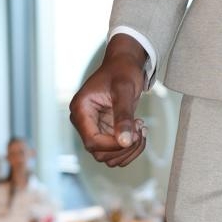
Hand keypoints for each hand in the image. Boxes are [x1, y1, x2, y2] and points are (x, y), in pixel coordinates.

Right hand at [72, 36, 149, 167]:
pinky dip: (131, 147)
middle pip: (100, 153)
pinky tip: (139, 129)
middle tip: (140, 130)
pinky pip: (117, 151)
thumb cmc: (122, 70)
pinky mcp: (106, 131)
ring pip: (109, 157)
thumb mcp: (124, 89)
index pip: (92, 142)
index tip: (133, 135)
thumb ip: (123, 115)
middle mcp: (84, 122)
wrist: (125, 64)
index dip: (113, 145)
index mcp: (81, 110)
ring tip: (141, 129)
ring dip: (129, 150)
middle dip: (124, 148)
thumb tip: (124, 142)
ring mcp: (95, 128)